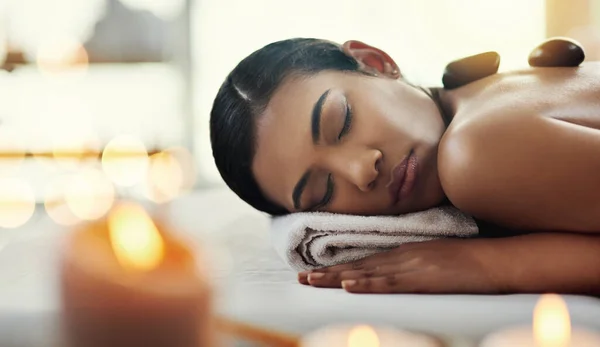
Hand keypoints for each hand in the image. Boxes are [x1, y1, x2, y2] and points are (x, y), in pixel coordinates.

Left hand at [298, 238, 502, 293]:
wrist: (494, 260)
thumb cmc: (467, 261)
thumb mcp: (432, 258)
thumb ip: (411, 263)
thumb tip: (392, 271)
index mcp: (403, 252)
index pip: (364, 262)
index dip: (339, 268)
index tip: (316, 271)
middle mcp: (401, 256)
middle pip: (359, 266)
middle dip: (329, 273)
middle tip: (301, 277)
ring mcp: (411, 266)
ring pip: (367, 273)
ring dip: (337, 278)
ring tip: (312, 281)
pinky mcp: (422, 278)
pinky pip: (391, 283)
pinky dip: (369, 284)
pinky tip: (351, 285)